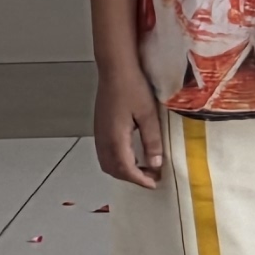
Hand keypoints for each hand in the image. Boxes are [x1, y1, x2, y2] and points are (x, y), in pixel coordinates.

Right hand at [94, 65, 167, 187]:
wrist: (115, 70)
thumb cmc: (133, 88)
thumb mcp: (149, 115)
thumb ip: (152, 141)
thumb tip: (155, 163)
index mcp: (115, 138)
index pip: (125, 168)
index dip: (140, 179)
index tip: (154, 184)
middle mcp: (103, 138)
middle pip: (113, 169)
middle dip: (132, 177)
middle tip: (152, 177)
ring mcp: (99, 132)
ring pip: (107, 161)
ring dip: (124, 170)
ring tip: (145, 168)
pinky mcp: (100, 126)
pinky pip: (106, 152)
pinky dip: (118, 160)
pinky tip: (133, 154)